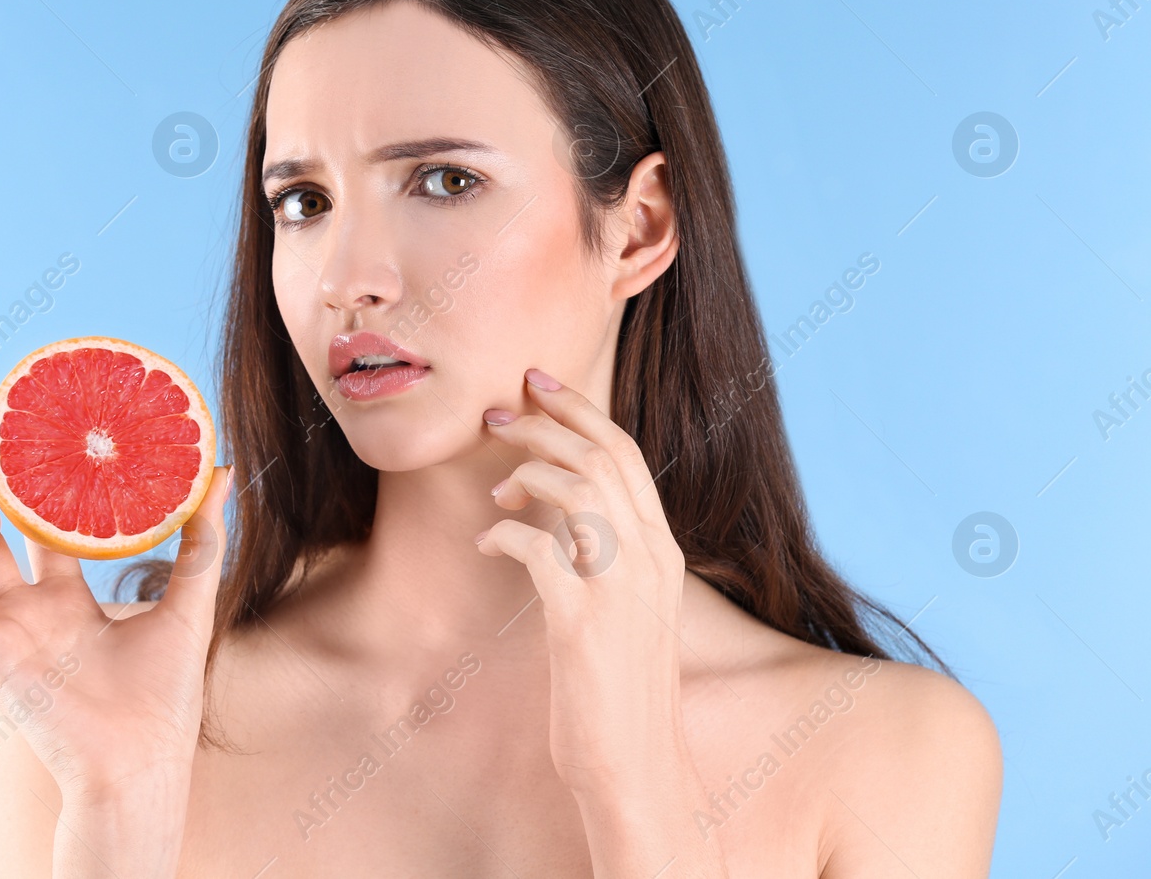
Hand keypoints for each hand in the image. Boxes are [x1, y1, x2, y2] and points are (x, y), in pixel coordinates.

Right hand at [0, 412, 232, 872]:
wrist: (142, 760)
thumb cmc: (164, 696)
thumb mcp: (190, 600)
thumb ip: (203, 540)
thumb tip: (224, 473)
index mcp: (65, 601)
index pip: (35, 528)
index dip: (30, 483)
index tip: (35, 431)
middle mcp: (26, 611)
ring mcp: (0, 631)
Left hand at [478, 369, 724, 872]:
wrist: (636, 766)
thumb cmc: (621, 688)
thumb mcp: (627, 609)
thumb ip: (608, 556)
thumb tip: (562, 512)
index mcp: (663, 551)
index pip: (626, 454)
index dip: (579, 409)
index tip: (536, 384)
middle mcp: (650, 559)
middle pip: (601, 456)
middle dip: (545, 423)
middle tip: (498, 416)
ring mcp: (619, 589)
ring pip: (579, 488)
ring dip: (528, 472)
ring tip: (498, 487)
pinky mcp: (583, 623)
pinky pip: (539, 549)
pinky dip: (505, 534)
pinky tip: (488, 544)